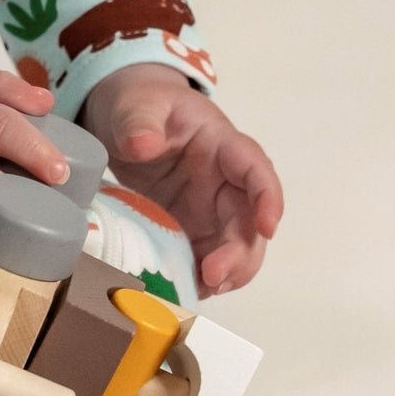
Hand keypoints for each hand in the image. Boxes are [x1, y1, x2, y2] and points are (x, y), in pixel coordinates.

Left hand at [81, 65, 282, 293]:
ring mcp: (210, 210)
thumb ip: (139, 121)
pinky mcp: (192, 230)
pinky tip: (185, 291)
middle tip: (213, 275)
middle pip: (249, 220)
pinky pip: (206, 258)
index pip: (255, 169)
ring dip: (228, 272)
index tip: (269, 225)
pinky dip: (202, 278)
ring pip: (236, 246)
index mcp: (220, 145)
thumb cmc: (140, 105)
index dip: (267, 197)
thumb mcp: (135, 104)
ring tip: (201, 290)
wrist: (126, 120)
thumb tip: (142, 144)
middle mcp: (224, 182)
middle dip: (240, 252)